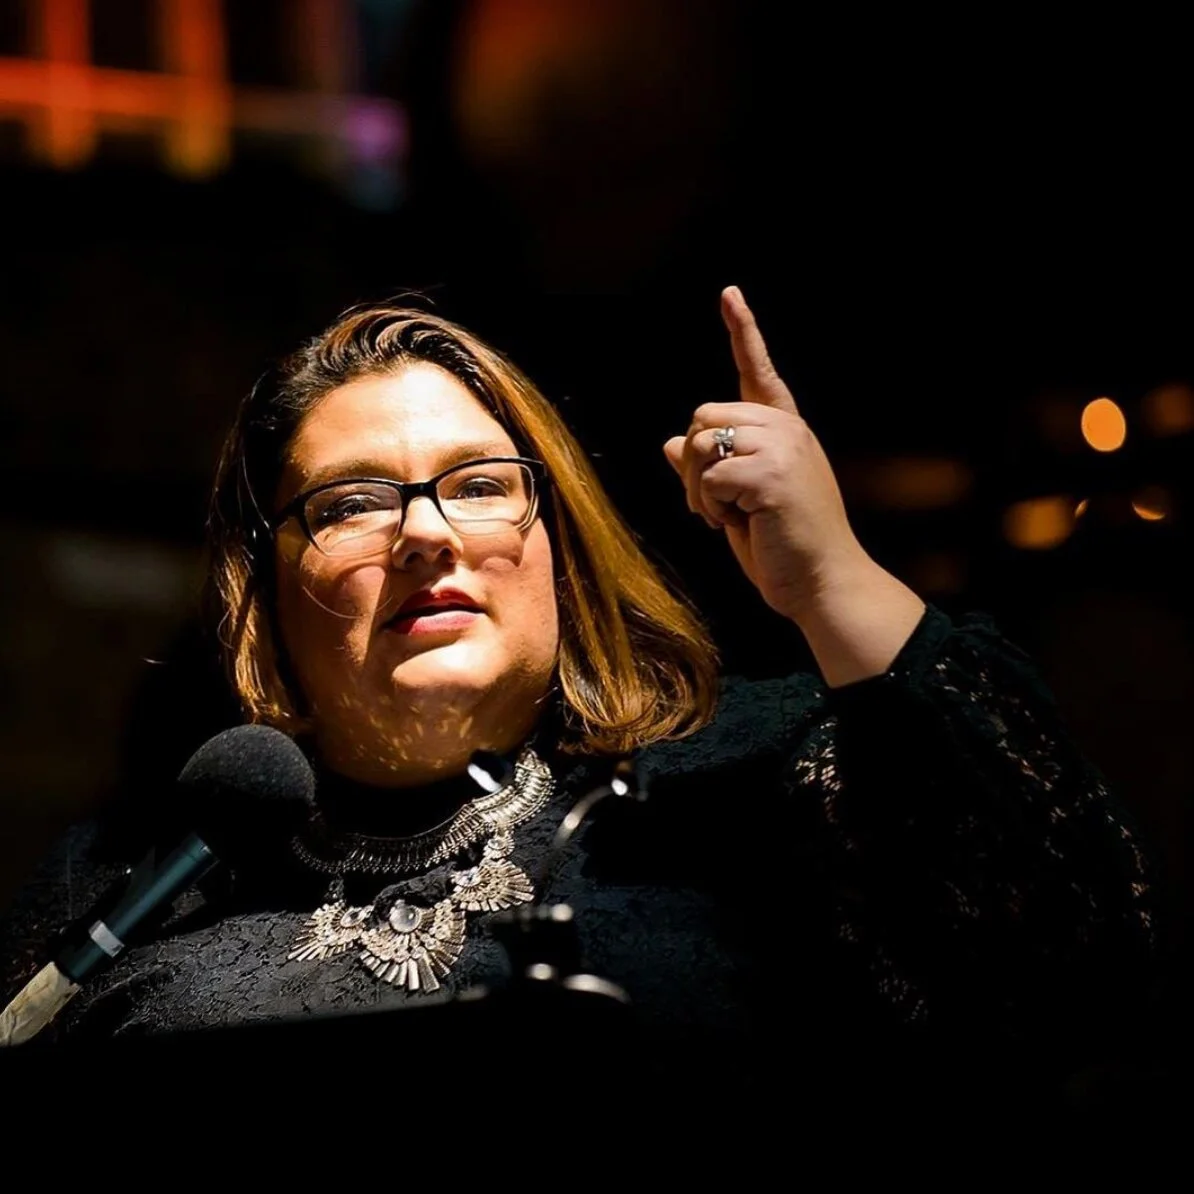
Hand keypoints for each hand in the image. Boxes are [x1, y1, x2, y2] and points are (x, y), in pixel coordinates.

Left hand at [664, 286, 868, 625]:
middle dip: (691, 463)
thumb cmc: (784, 547)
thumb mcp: (739, 502)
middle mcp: (786, 429)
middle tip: (709, 506)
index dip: (743, 331)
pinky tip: (735, 523)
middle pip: (703, 414)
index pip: (758, 371)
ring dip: (696, 487)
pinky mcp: (770, 472)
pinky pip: (707, 475)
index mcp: (784, 431)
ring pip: (700, 441)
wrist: (823, 582)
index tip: (729, 294)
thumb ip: (711, 469)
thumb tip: (669, 443)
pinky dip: (708, 505)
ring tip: (723, 517)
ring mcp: (782, 446)